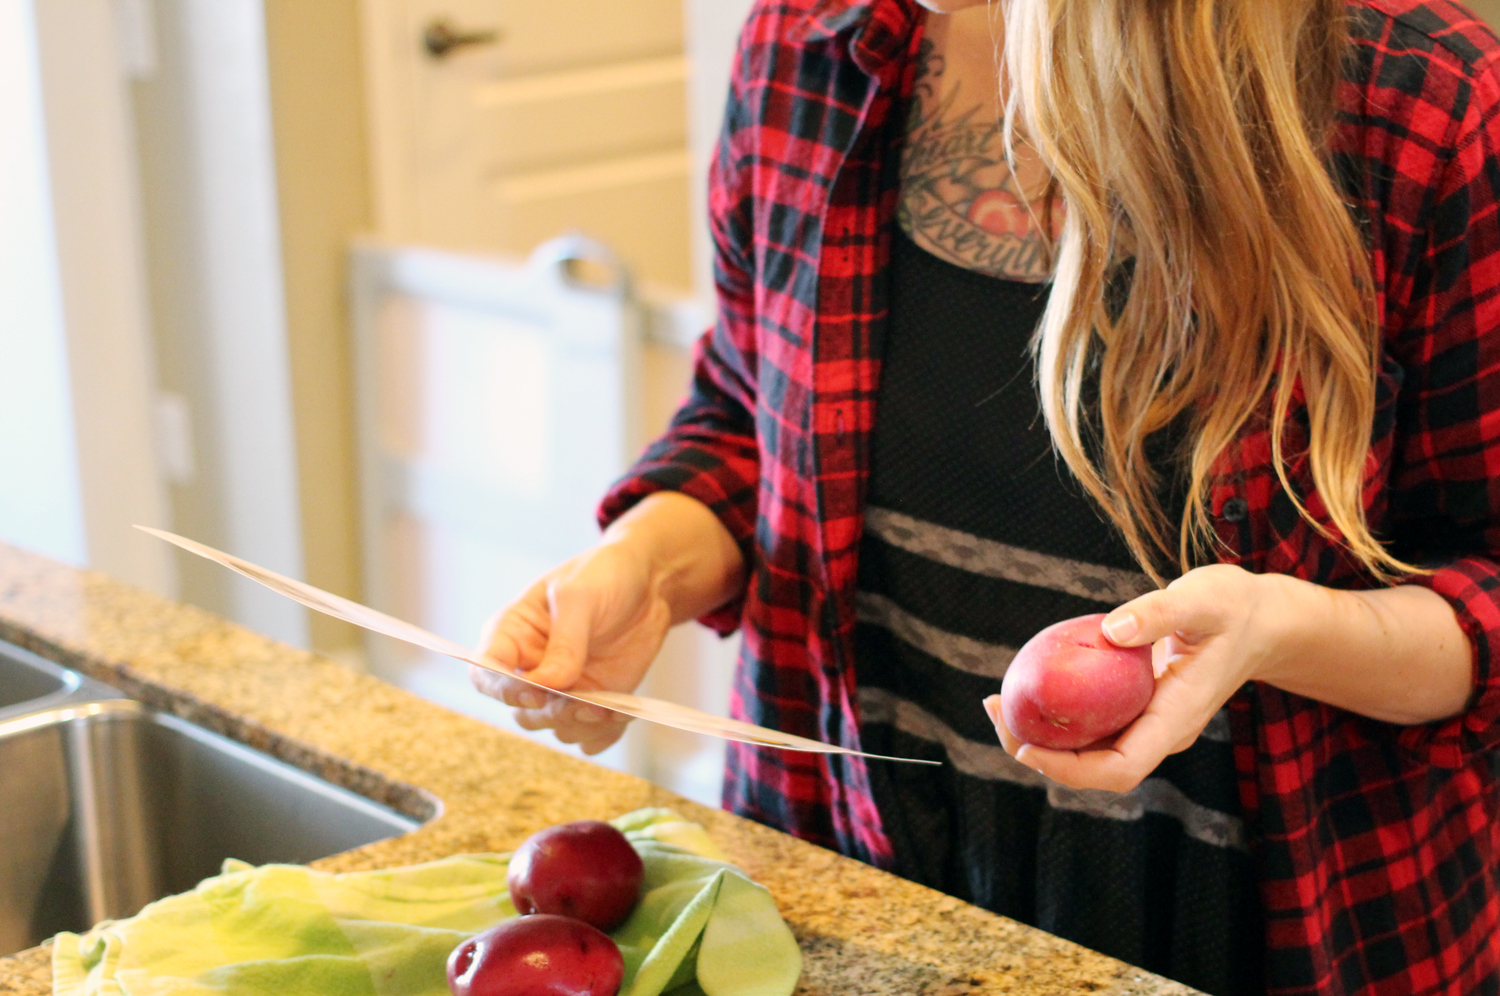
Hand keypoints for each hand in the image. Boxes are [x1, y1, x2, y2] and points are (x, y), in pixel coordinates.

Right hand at [471, 541, 671, 754]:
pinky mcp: (593, 701)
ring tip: (611, 709)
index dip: (503, 690)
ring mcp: (564, 688)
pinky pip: (590, 735)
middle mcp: (533, 667)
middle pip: (523, 711)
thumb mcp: (580, 597)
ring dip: (581, 726)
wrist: (648, 583)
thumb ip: (565, 641)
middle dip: (552, 713)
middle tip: (586, 704)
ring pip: (556, 728)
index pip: (486, 673)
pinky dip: (605, 733)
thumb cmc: (604, 575)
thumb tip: (549, 684)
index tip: (536, 694)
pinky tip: (623, 713)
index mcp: (513, 634)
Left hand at [988, 564, 1294, 791]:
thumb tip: (1111, 631)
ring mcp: (1148, 725)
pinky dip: (1056, 714)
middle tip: (994, 710)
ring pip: (1088, 751)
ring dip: (1040, 736)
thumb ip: (1160, 613)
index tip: (1027, 746)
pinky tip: (1025, 685)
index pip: (1120, 767)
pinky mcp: (1137, 709)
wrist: (1262, 621)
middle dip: (1038, 755)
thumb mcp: (1204, 599)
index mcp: (1176, 721)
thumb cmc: (1235, 608)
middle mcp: (1158, 733)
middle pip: (1093, 769)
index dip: (1070, 769)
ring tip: (996, 701)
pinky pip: (1091, 724)